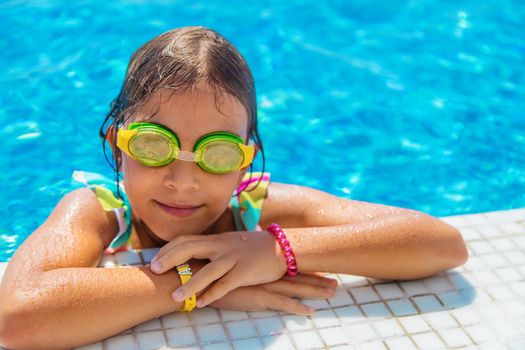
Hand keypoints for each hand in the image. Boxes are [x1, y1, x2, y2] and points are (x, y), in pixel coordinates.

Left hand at [150, 231, 289, 306]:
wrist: (281, 248)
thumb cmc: (253, 246)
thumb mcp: (230, 242)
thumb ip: (212, 247)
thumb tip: (192, 252)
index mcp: (216, 239)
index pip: (186, 240)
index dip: (168, 249)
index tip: (154, 259)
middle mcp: (222, 247)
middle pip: (190, 249)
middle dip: (170, 259)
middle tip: (154, 270)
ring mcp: (233, 259)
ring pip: (207, 271)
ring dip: (189, 284)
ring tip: (174, 296)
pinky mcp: (244, 273)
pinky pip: (225, 285)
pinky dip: (211, 295)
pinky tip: (200, 303)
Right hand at [209, 272, 338, 314]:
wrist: (199, 276)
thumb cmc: (211, 271)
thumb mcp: (230, 266)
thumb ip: (240, 266)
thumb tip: (245, 264)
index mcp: (261, 266)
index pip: (289, 266)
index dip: (305, 268)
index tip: (321, 267)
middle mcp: (266, 273)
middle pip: (298, 276)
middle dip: (318, 279)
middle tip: (336, 281)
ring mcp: (265, 285)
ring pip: (297, 288)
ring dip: (315, 290)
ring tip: (333, 292)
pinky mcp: (259, 297)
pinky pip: (283, 304)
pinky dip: (298, 307)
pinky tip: (311, 312)